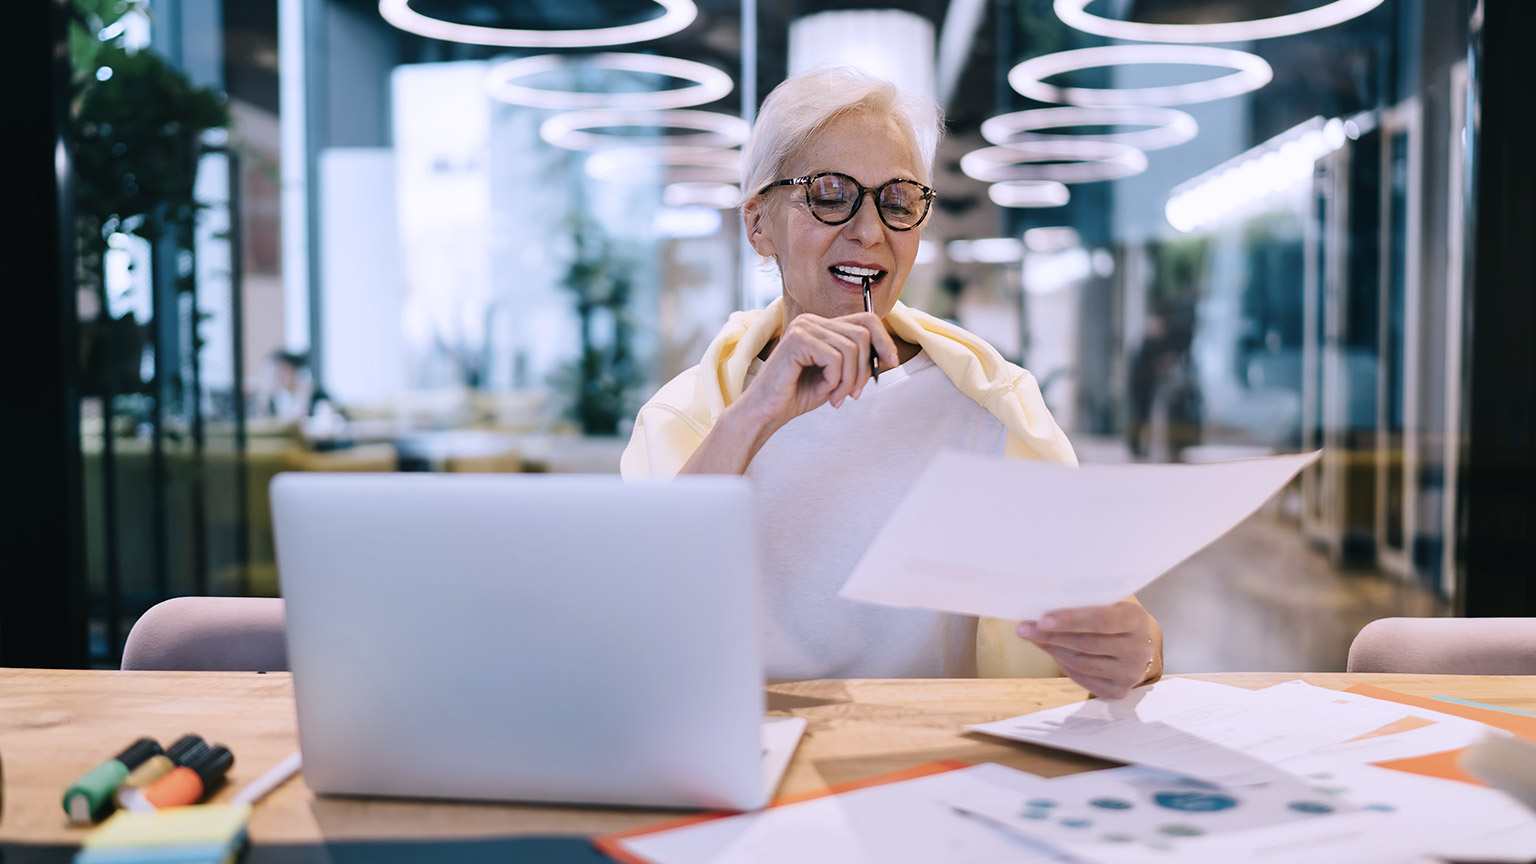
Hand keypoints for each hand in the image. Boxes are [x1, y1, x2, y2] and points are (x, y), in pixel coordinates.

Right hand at [734, 312, 899, 430]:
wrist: (767, 412)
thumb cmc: (798, 395)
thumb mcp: (837, 377)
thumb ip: (858, 362)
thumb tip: (888, 355)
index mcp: (821, 325)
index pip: (865, 319)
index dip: (884, 339)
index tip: (891, 362)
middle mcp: (811, 320)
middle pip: (862, 333)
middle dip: (864, 369)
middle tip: (853, 394)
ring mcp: (803, 327)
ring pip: (851, 348)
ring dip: (849, 380)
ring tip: (836, 397)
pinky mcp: (797, 340)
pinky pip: (834, 358)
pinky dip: (835, 381)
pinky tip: (823, 392)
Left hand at [1015, 600, 1160, 699]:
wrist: (1135, 641)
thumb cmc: (1113, 614)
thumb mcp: (1107, 599)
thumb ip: (1084, 598)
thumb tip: (1042, 599)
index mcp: (1137, 619)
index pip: (1101, 621)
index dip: (1070, 620)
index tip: (1042, 619)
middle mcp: (1139, 649)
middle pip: (1086, 644)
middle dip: (1051, 636)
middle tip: (1024, 628)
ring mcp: (1131, 673)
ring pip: (1081, 663)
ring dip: (1052, 649)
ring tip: (1034, 637)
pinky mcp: (1119, 691)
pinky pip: (1082, 679)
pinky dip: (1063, 665)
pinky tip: (1053, 652)